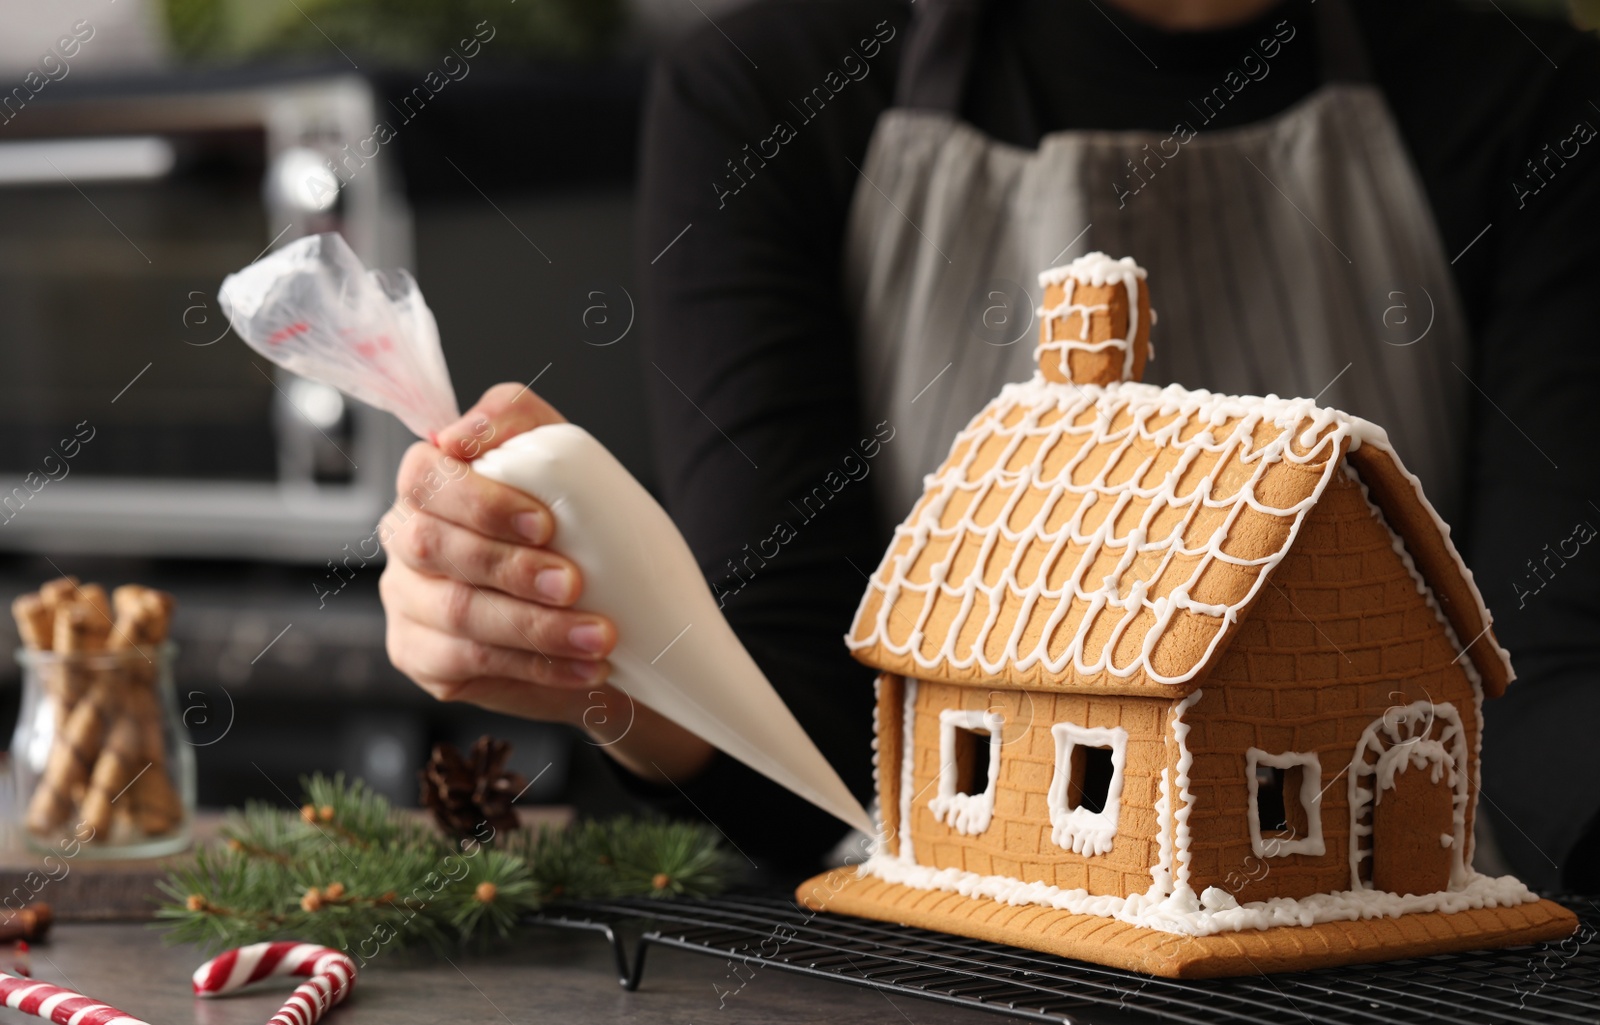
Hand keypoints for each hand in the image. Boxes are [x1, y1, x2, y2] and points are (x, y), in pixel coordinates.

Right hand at [379, 383, 616, 724]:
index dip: (480, 501)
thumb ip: (512, 418)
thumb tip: (461, 434)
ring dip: (536, 628)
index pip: (425, 478)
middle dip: (510, 569)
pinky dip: (536, 667)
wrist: (597, 604)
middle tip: (574, 583)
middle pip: (432, 548)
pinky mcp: (424, 658)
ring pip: (457, 614)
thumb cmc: (567, 525)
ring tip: (597, 636)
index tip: (544, 523)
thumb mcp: (556, 455)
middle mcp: (406, 541)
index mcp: (428, 485)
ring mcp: (408, 602)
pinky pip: (470, 664)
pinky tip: (582, 666)